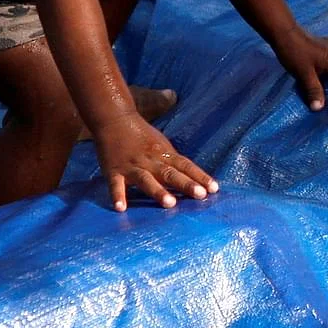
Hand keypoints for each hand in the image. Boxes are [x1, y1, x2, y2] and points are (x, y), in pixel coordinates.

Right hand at [92, 112, 217, 211]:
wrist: (114, 120)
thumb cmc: (141, 136)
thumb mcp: (162, 146)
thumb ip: (174, 162)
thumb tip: (194, 179)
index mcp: (165, 154)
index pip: (186, 166)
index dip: (200, 177)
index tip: (214, 189)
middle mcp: (151, 161)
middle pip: (170, 173)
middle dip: (186, 184)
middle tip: (200, 195)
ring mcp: (132, 166)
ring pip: (146, 180)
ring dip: (158, 191)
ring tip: (170, 203)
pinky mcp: (113, 171)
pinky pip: (115, 184)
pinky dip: (118, 195)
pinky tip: (121, 208)